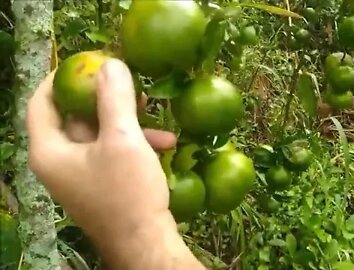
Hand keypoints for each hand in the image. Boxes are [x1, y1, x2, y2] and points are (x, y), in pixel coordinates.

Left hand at [27, 59, 203, 269]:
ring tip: (153, 111)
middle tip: (126, 82)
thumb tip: (111, 64)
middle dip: (104, 99)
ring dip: (126, 121)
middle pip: (73, 117)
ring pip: (98, 134)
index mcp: (50, 151)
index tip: (83, 62)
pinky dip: (133, 143)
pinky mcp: (101, 184)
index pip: (41, 104)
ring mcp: (80, 176)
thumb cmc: (128, 191)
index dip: (58, 79)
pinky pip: (111, 153)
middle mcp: (59, 163)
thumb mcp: (123, 139)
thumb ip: (114, 99)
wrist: (146, 242)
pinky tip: (165, 142)